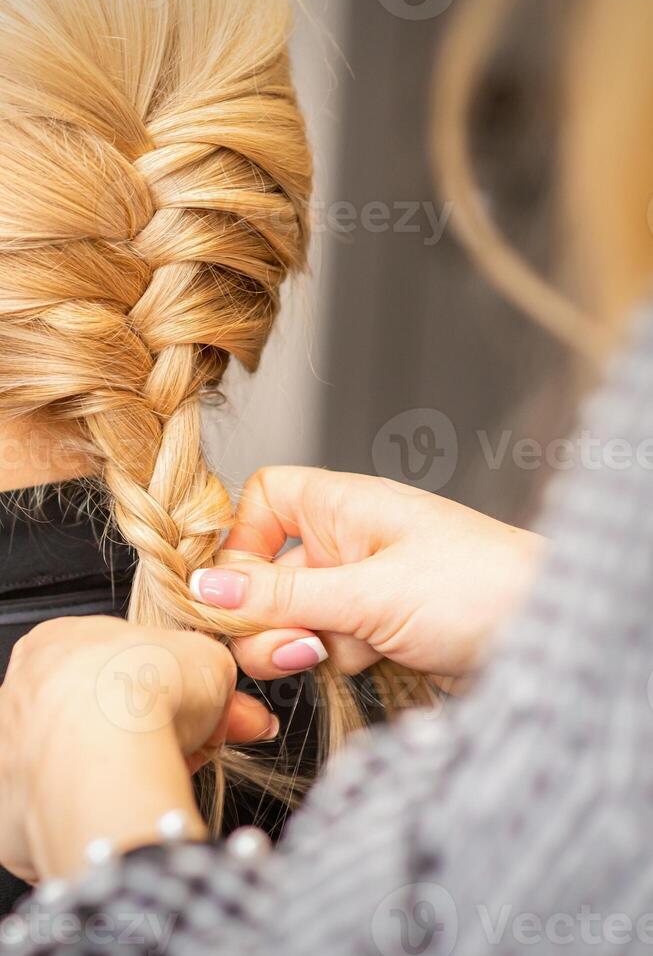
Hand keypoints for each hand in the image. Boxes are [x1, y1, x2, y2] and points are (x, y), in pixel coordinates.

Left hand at [0, 616, 277, 881]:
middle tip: (198, 743)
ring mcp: (13, 750)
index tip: (197, 707)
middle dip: (153, 729)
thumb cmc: (140, 690)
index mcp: (59, 640)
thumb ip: (213, 673)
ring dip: (128, 766)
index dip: (168, 686)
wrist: (107, 753)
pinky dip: (99, 807)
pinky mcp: (11, 808)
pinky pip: (63, 808)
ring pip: (80, 760)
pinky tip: (132, 802)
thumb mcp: (208, 658)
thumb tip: (232, 697)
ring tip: (169, 774)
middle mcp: (24, 691)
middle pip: (100, 711)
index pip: (118, 663)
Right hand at [190, 467, 544, 679]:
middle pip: (267, 572)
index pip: (263, 500)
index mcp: (344, 506)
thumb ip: (282, 595)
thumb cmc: (480, 586)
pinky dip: (340, 660)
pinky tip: (379, 660)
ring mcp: (362, 587)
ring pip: (293, 617)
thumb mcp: (369, 591)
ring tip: (350, 650)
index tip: (237, 589)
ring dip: (307, 644)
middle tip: (296, 647)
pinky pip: (327, 645)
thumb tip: (206, 588)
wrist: (549, 638)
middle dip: (269, 616)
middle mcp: (347, 541)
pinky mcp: (378, 629)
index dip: (241, 540)